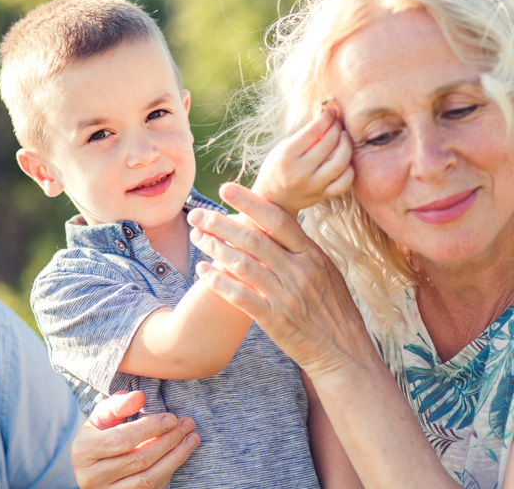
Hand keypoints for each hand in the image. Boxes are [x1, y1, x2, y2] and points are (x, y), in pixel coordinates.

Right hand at [71, 391, 198, 488]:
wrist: (93, 467)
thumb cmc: (100, 435)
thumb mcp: (102, 417)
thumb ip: (119, 405)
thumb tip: (140, 397)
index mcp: (84, 451)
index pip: (121, 440)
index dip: (149, 429)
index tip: (171, 418)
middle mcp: (91, 477)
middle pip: (137, 460)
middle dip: (167, 441)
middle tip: (186, 425)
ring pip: (148, 479)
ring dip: (175, 458)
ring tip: (191, 438)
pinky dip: (169, 471)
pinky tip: (180, 454)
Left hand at [187, 182, 370, 379]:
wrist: (344, 352)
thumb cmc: (332, 309)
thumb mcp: (326, 271)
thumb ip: (300, 249)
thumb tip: (275, 222)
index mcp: (312, 255)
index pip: (278, 220)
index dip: (250, 202)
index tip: (226, 188)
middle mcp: (299, 272)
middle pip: (253, 239)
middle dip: (221, 223)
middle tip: (197, 213)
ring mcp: (286, 296)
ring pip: (242, 264)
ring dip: (215, 248)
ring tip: (196, 237)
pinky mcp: (274, 320)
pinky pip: (239, 296)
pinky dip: (218, 282)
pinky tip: (203, 271)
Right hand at [252, 108, 352, 215]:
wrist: (272, 200)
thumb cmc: (277, 168)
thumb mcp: (282, 149)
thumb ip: (303, 136)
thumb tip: (326, 120)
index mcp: (286, 156)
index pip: (313, 131)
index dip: (326, 118)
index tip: (331, 111)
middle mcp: (300, 172)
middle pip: (328, 144)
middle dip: (337, 129)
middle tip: (338, 123)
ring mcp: (312, 185)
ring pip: (340, 163)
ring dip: (346, 146)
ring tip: (344, 138)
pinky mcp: (321, 195)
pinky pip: (344, 182)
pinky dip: (348, 169)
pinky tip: (345, 160)